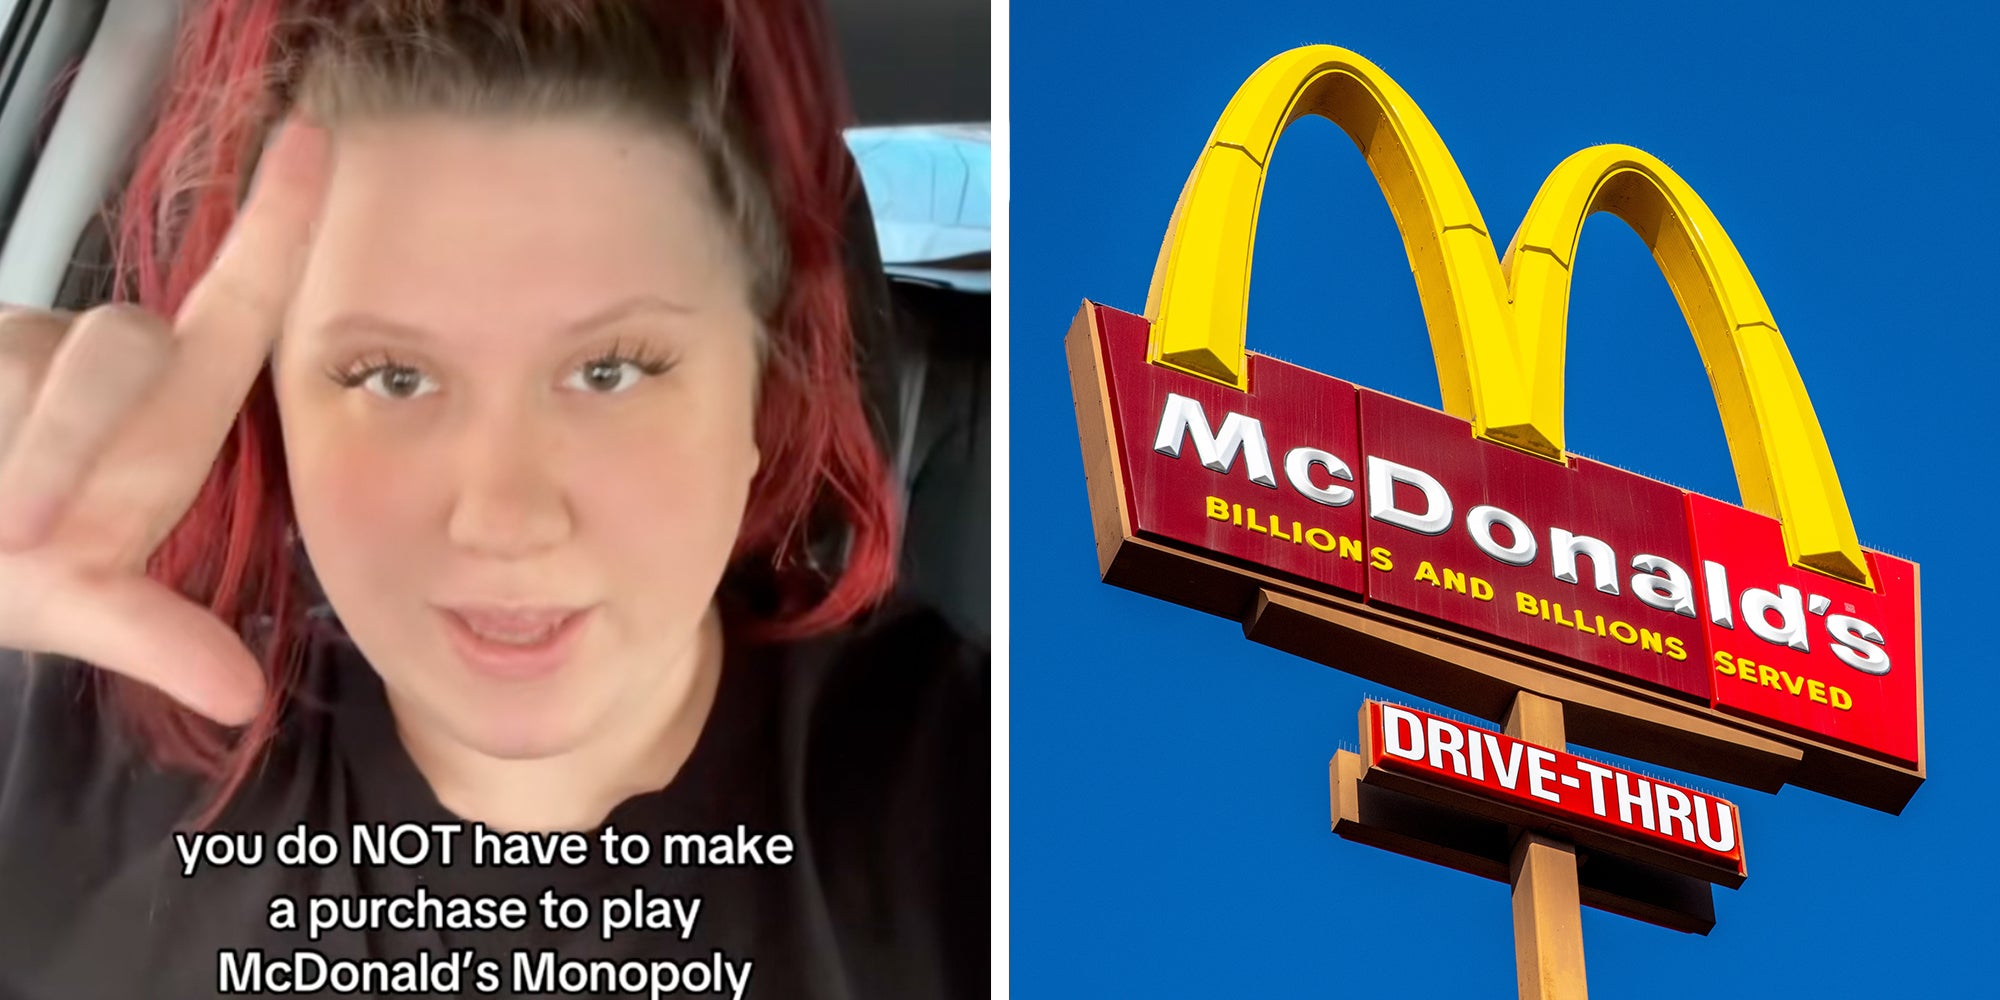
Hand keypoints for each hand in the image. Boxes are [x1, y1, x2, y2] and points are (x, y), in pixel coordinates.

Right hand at [0, 119, 328, 724]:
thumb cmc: (11, 564)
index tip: (314, 142)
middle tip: (23, 536)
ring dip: (7, 460)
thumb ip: (158, 638)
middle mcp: (101, 362)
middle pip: (114, 350)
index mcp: (168, 413)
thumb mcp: (82, 605)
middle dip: (67, 445)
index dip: (277, 224)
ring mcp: (17, 348)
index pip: (237, 305)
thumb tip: (241, 697)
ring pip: (22, 372)